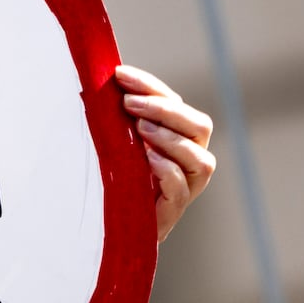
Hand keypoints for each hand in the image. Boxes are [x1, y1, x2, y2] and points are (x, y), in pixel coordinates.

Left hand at [116, 64, 214, 242]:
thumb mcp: (112, 142)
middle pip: (199, 127)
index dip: (151, 86)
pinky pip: (181, 191)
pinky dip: (169, 172)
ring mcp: (185, 188)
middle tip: (129, 104)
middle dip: (165, 109)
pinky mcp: (171, 212)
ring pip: (201, 160)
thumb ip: (117, 117)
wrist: (104, 227)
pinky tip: (148, 160)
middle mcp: (188, 161)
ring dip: (171, 139)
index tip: (120, 75)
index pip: (176, 104)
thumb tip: (102, 79)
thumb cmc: (109, 178)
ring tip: (140, 128)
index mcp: (177, 137)